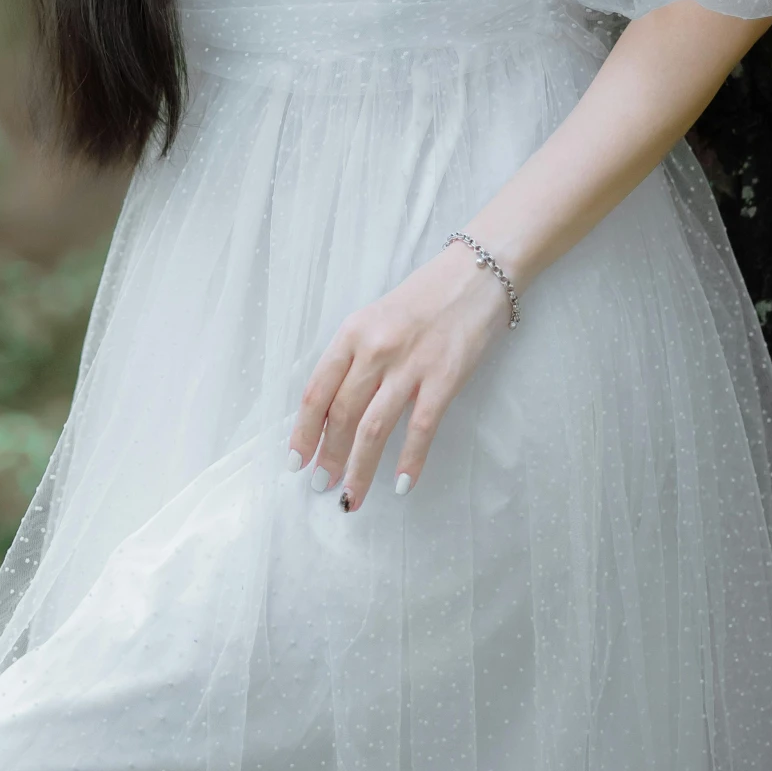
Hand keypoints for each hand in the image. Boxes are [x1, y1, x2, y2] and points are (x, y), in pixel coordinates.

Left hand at [287, 246, 509, 510]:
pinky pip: (421, 429)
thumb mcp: (376, 319)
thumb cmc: (423, 299)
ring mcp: (410, 365)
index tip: (296, 460)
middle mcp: (375, 349)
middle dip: (328, 456)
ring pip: (373, 428)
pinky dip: (409, 461)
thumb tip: (333, 410)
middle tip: (321, 486)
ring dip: (359, 468)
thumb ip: (355, 358)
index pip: (318, 391)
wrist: (475, 274)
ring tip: (351, 496)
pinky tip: (401, 485)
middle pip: (342, 414)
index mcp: (352, 333)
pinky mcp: (444, 378)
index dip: (304, 431)